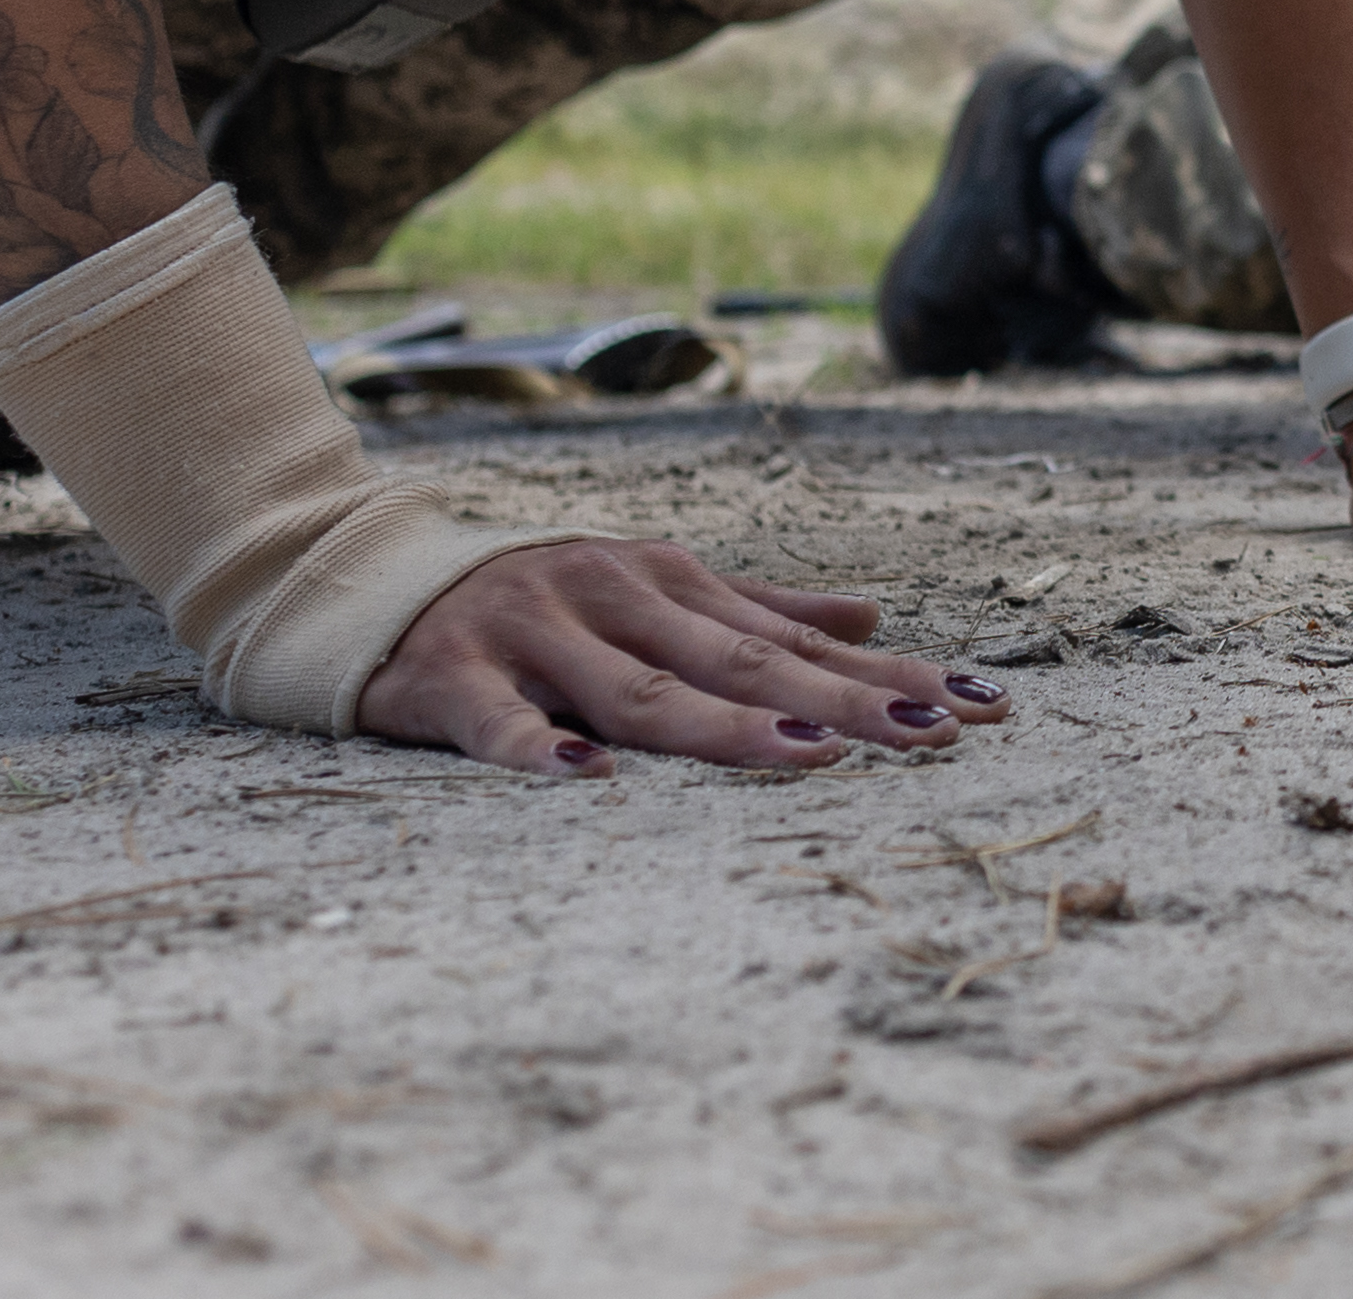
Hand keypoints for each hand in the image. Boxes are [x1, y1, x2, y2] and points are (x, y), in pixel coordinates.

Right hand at [358, 539, 1009, 776]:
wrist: (370, 575)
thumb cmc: (538, 598)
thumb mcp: (655, 591)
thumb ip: (761, 610)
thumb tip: (873, 615)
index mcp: (673, 585)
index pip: (800, 643)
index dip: (891, 674)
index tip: (982, 705)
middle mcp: (617, 601)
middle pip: (745, 666)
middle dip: (845, 703)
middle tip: (933, 735)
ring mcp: (536, 636)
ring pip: (642, 692)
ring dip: (726, 727)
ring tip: (813, 758)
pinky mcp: (450, 677)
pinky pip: (497, 722)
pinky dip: (536, 747)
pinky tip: (584, 778)